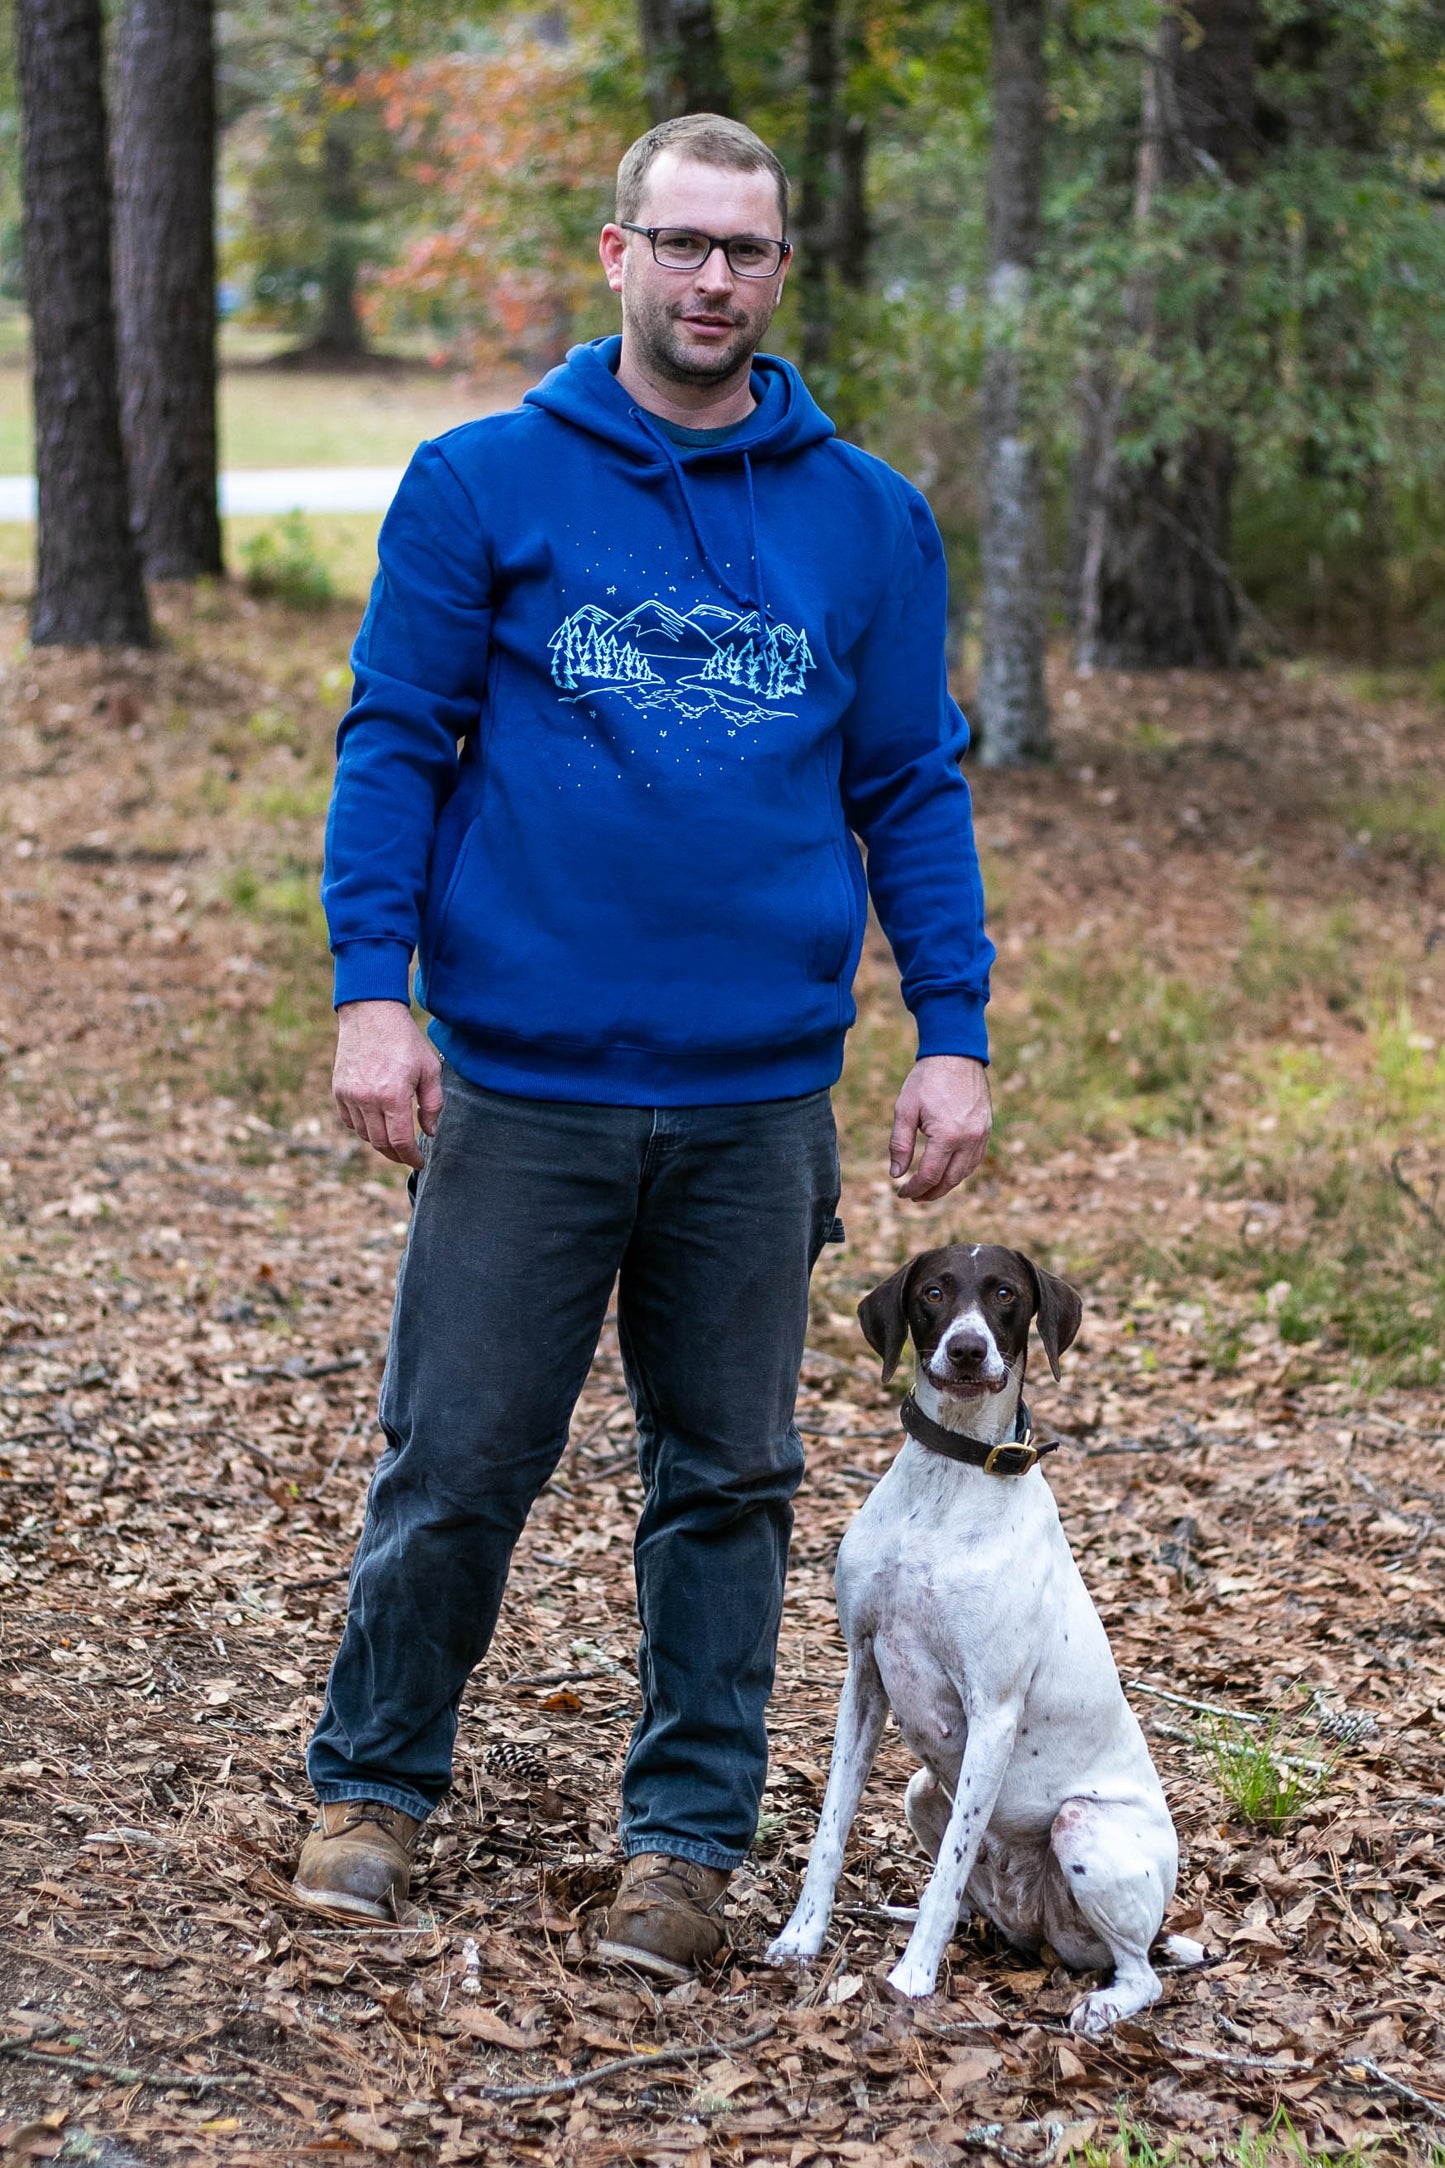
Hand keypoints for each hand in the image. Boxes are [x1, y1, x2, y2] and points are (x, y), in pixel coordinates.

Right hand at [333, 1000, 442, 1169]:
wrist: (371, 1014)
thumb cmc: (405, 1040)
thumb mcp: (430, 1069)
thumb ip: (432, 1104)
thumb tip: (429, 1132)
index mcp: (392, 1095)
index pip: (400, 1141)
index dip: (411, 1157)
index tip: (419, 1162)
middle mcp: (367, 1099)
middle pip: (380, 1143)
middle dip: (396, 1155)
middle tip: (408, 1156)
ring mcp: (349, 1095)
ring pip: (364, 1134)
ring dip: (380, 1143)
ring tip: (394, 1141)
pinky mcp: (338, 1090)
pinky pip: (349, 1121)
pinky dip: (363, 1129)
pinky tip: (375, 1125)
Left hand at [889, 1055, 991, 1201]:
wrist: (956, 1054)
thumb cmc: (926, 1080)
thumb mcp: (905, 1110)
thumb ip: (900, 1144)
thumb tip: (896, 1174)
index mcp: (948, 1136)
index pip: (930, 1175)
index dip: (914, 1188)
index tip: (901, 1193)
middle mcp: (969, 1139)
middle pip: (950, 1180)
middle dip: (930, 1193)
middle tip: (913, 1197)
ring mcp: (981, 1135)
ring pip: (964, 1173)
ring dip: (946, 1185)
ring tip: (928, 1188)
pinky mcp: (986, 1129)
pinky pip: (975, 1160)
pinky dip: (960, 1171)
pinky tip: (947, 1172)